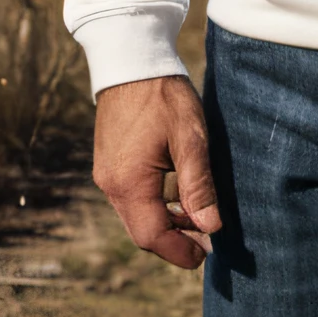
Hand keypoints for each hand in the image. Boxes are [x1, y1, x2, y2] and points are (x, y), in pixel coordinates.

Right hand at [93, 75, 220, 268]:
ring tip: (198, 216)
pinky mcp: (109, 163)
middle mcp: (111, 185)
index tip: (205, 257)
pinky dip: (155, 204)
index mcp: (128, 183)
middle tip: (206, 240)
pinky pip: (131, 197)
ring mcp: (107, 174)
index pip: (152, 236)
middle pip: (142, 230)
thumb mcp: (190, 137)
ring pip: (136, 215)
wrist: (131, 59)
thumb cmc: (163, 95)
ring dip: (166, 222)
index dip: (179, 251)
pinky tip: (177, 194)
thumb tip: (210, 227)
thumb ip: (198, 184)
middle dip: (174, 240)